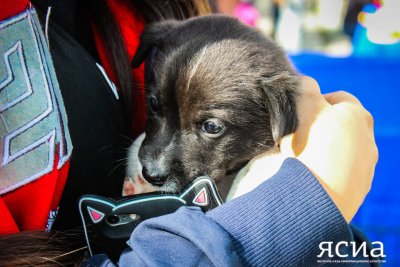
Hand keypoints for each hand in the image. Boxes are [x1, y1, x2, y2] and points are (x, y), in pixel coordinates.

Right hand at [280, 76, 377, 222]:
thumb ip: (305, 88)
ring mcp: (366, 165)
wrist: (319, 194)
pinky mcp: (360, 187)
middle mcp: (368, 138)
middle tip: (300, 136)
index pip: (337, 97)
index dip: (316, 101)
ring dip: (328, 150)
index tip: (300, 113)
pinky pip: (344, 173)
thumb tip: (307, 81)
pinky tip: (314, 175)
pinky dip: (330, 171)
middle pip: (342, 125)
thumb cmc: (311, 145)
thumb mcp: (303, 107)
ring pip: (344, 150)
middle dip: (323, 127)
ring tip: (305, 158)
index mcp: (357, 114)